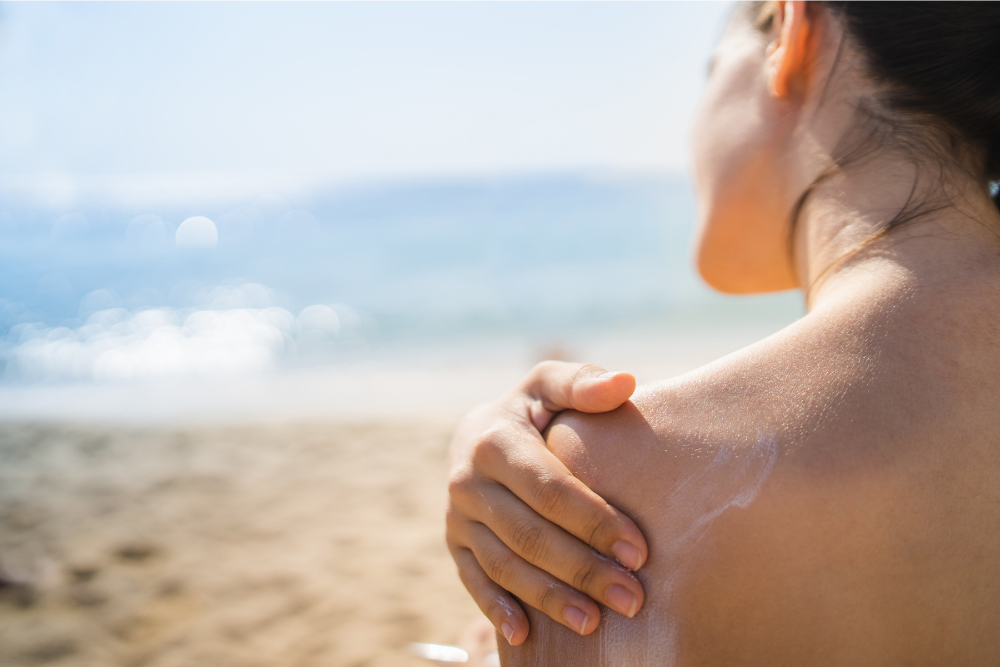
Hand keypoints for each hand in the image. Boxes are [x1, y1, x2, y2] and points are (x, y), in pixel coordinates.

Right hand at [446, 361, 647, 645]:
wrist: (478, 433)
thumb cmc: (534, 410)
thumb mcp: (551, 386)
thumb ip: (584, 383)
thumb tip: (626, 383)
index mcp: (494, 441)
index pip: (550, 490)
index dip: (594, 521)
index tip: (639, 551)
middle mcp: (467, 481)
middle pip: (529, 535)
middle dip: (582, 569)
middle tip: (631, 598)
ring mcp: (456, 517)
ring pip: (504, 565)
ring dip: (549, 598)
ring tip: (595, 623)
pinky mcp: (454, 544)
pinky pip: (473, 581)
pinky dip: (496, 609)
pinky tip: (526, 636)